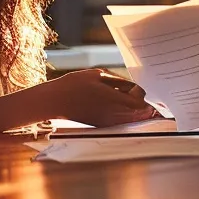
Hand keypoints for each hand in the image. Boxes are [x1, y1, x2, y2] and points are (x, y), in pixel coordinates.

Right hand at [40, 69, 157, 126]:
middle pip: (138, 112)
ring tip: (130, 100)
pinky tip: (119, 106)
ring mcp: (107, 120)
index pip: (139, 102)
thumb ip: (118, 81)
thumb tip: (134, 87)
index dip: (143, 96)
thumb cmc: (74, 84)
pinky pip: (121, 121)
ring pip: (131, 118)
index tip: (139, 90)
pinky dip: (126, 115)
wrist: (55, 101)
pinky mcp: (102, 124)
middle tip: (139, 96)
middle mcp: (112, 112)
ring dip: (135, 110)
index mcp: (112, 98)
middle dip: (142, 104)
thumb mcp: (98, 74)